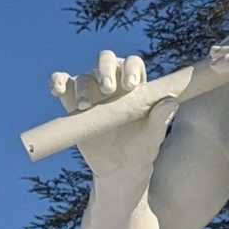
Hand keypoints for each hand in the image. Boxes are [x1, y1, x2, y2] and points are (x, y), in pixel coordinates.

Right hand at [49, 50, 176, 181]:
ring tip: (86, 107)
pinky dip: (57, 82)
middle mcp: (112, 81)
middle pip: (106, 60)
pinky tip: (58, 90)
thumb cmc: (141, 149)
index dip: (131, 69)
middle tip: (108, 89)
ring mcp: (90, 90)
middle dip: (106, 69)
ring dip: (83, 87)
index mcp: (135, 84)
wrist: (119, 169)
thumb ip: (161, 119)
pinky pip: (61, 82)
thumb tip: (171, 102)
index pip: (132, 63)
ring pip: (84, 76)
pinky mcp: (71, 101)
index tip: (131, 86)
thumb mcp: (153, 137)